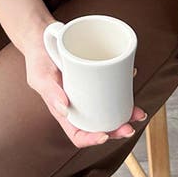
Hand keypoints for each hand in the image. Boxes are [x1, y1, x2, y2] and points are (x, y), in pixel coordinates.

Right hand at [21, 23, 146, 147]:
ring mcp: (89, 91)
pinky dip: (123, 84)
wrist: (43, 37)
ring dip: (126, 112)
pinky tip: (131, 76)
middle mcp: (79, 104)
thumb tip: (65, 110)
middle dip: (117, 130)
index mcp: (64, 111)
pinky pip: (112, 84)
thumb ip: (50, 92)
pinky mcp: (97, 76)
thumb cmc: (38, 60)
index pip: (78, 135)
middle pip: (99, 125)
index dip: (92, 140)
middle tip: (130, 126)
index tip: (104, 135)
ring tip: (139, 112)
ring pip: (110, 108)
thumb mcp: (40, 76)